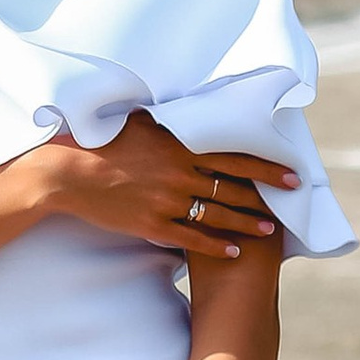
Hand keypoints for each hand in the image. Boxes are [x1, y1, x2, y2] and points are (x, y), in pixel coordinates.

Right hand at [36, 113, 295, 259]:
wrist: (68, 173)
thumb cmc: (101, 141)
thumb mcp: (140, 122)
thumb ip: (171, 121)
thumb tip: (195, 109)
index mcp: (179, 147)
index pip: (234, 158)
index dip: (266, 167)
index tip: (290, 174)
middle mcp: (179, 175)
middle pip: (233, 188)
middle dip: (265, 196)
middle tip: (291, 201)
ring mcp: (166, 203)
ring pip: (217, 215)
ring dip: (246, 222)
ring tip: (269, 229)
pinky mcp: (152, 225)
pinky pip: (191, 238)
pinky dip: (215, 245)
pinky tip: (234, 250)